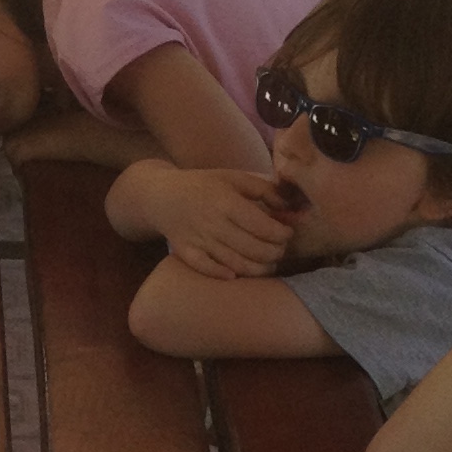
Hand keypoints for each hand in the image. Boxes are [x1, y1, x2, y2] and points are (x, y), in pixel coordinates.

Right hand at [151, 168, 293, 279]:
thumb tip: (289, 206)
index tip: (288, 233)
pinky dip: (223, 274)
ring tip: (269, 264)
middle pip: (253, 248)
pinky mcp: (186, 252)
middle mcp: (213, 223)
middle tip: (281, 250)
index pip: (263, 226)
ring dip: (258, 269)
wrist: (162, 195)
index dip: (281, 234)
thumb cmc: (204, 185)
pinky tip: (236, 274)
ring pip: (235, 263)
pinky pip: (206, 268)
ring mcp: (199, 240)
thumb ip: (264, 189)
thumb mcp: (234, 177)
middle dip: (275, 253)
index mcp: (227, 202)